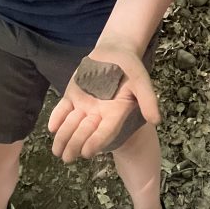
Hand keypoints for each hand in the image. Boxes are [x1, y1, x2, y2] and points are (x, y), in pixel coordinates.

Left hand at [48, 41, 159, 163]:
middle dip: (75, 144)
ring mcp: (84, 105)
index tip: (87, 153)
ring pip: (71, 124)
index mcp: (115, 113)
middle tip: (67, 157)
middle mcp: (98, 113)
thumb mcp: (141, 80)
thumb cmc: (130, 67)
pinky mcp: (72, 96)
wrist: (115, 51)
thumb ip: (148, 99)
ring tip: (56, 150)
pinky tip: (52, 127)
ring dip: (63, 137)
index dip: (96, 142)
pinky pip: (62, 110)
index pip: (105, 131)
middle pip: (85, 132)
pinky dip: (56, 118)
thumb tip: (157, 120)